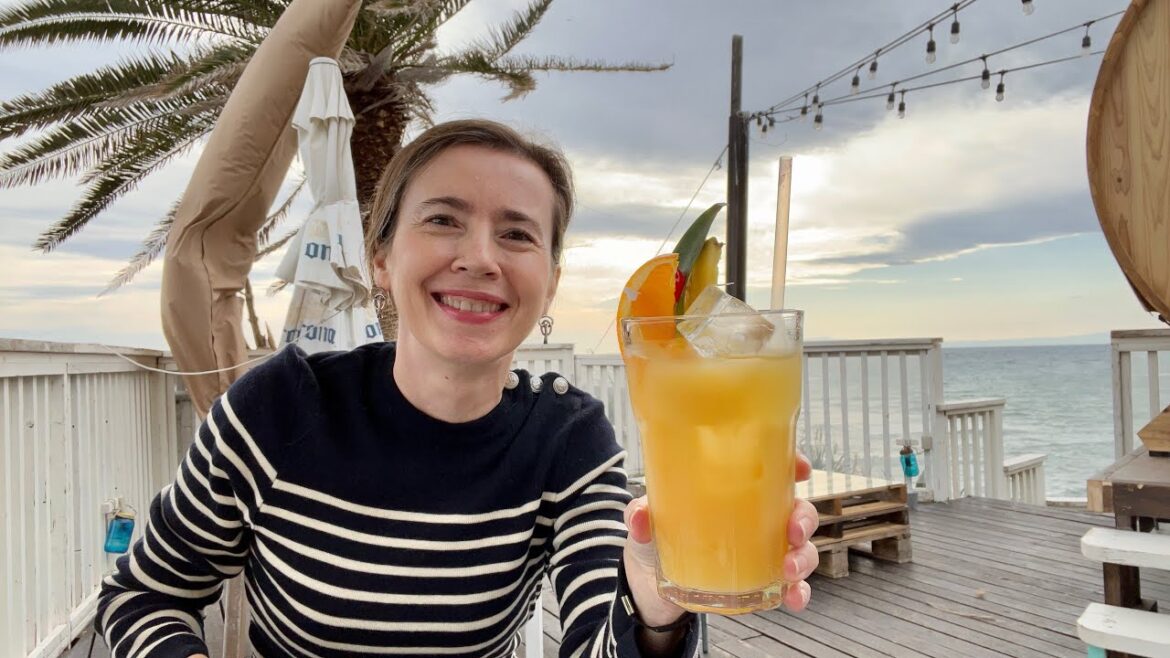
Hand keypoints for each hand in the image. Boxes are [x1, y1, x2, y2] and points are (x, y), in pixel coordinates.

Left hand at [622, 452, 819, 620]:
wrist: (649, 585)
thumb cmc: (657, 537)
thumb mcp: (647, 520)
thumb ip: (641, 513)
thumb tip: (640, 517)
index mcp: (736, 492)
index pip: (773, 470)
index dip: (794, 464)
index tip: (802, 468)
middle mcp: (757, 518)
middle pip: (797, 510)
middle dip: (804, 518)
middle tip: (793, 531)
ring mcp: (762, 551)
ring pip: (801, 548)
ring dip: (804, 557)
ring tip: (788, 569)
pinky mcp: (760, 582)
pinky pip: (790, 586)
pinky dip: (797, 592)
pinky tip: (792, 598)